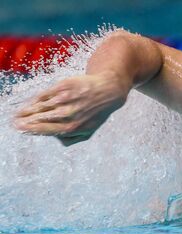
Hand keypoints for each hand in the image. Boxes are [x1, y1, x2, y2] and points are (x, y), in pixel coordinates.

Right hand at [13, 71, 128, 145]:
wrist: (107, 91)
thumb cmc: (96, 113)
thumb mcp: (88, 131)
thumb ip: (72, 139)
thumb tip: (55, 139)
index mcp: (72, 127)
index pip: (45, 130)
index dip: (31, 130)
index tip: (21, 130)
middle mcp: (67, 114)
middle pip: (39, 119)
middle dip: (25, 121)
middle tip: (15, 123)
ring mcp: (65, 99)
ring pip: (40, 107)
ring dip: (27, 111)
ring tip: (19, 114)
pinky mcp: (63, 87)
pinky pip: (45, 95)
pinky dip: (36, 100)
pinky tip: (31, 103)